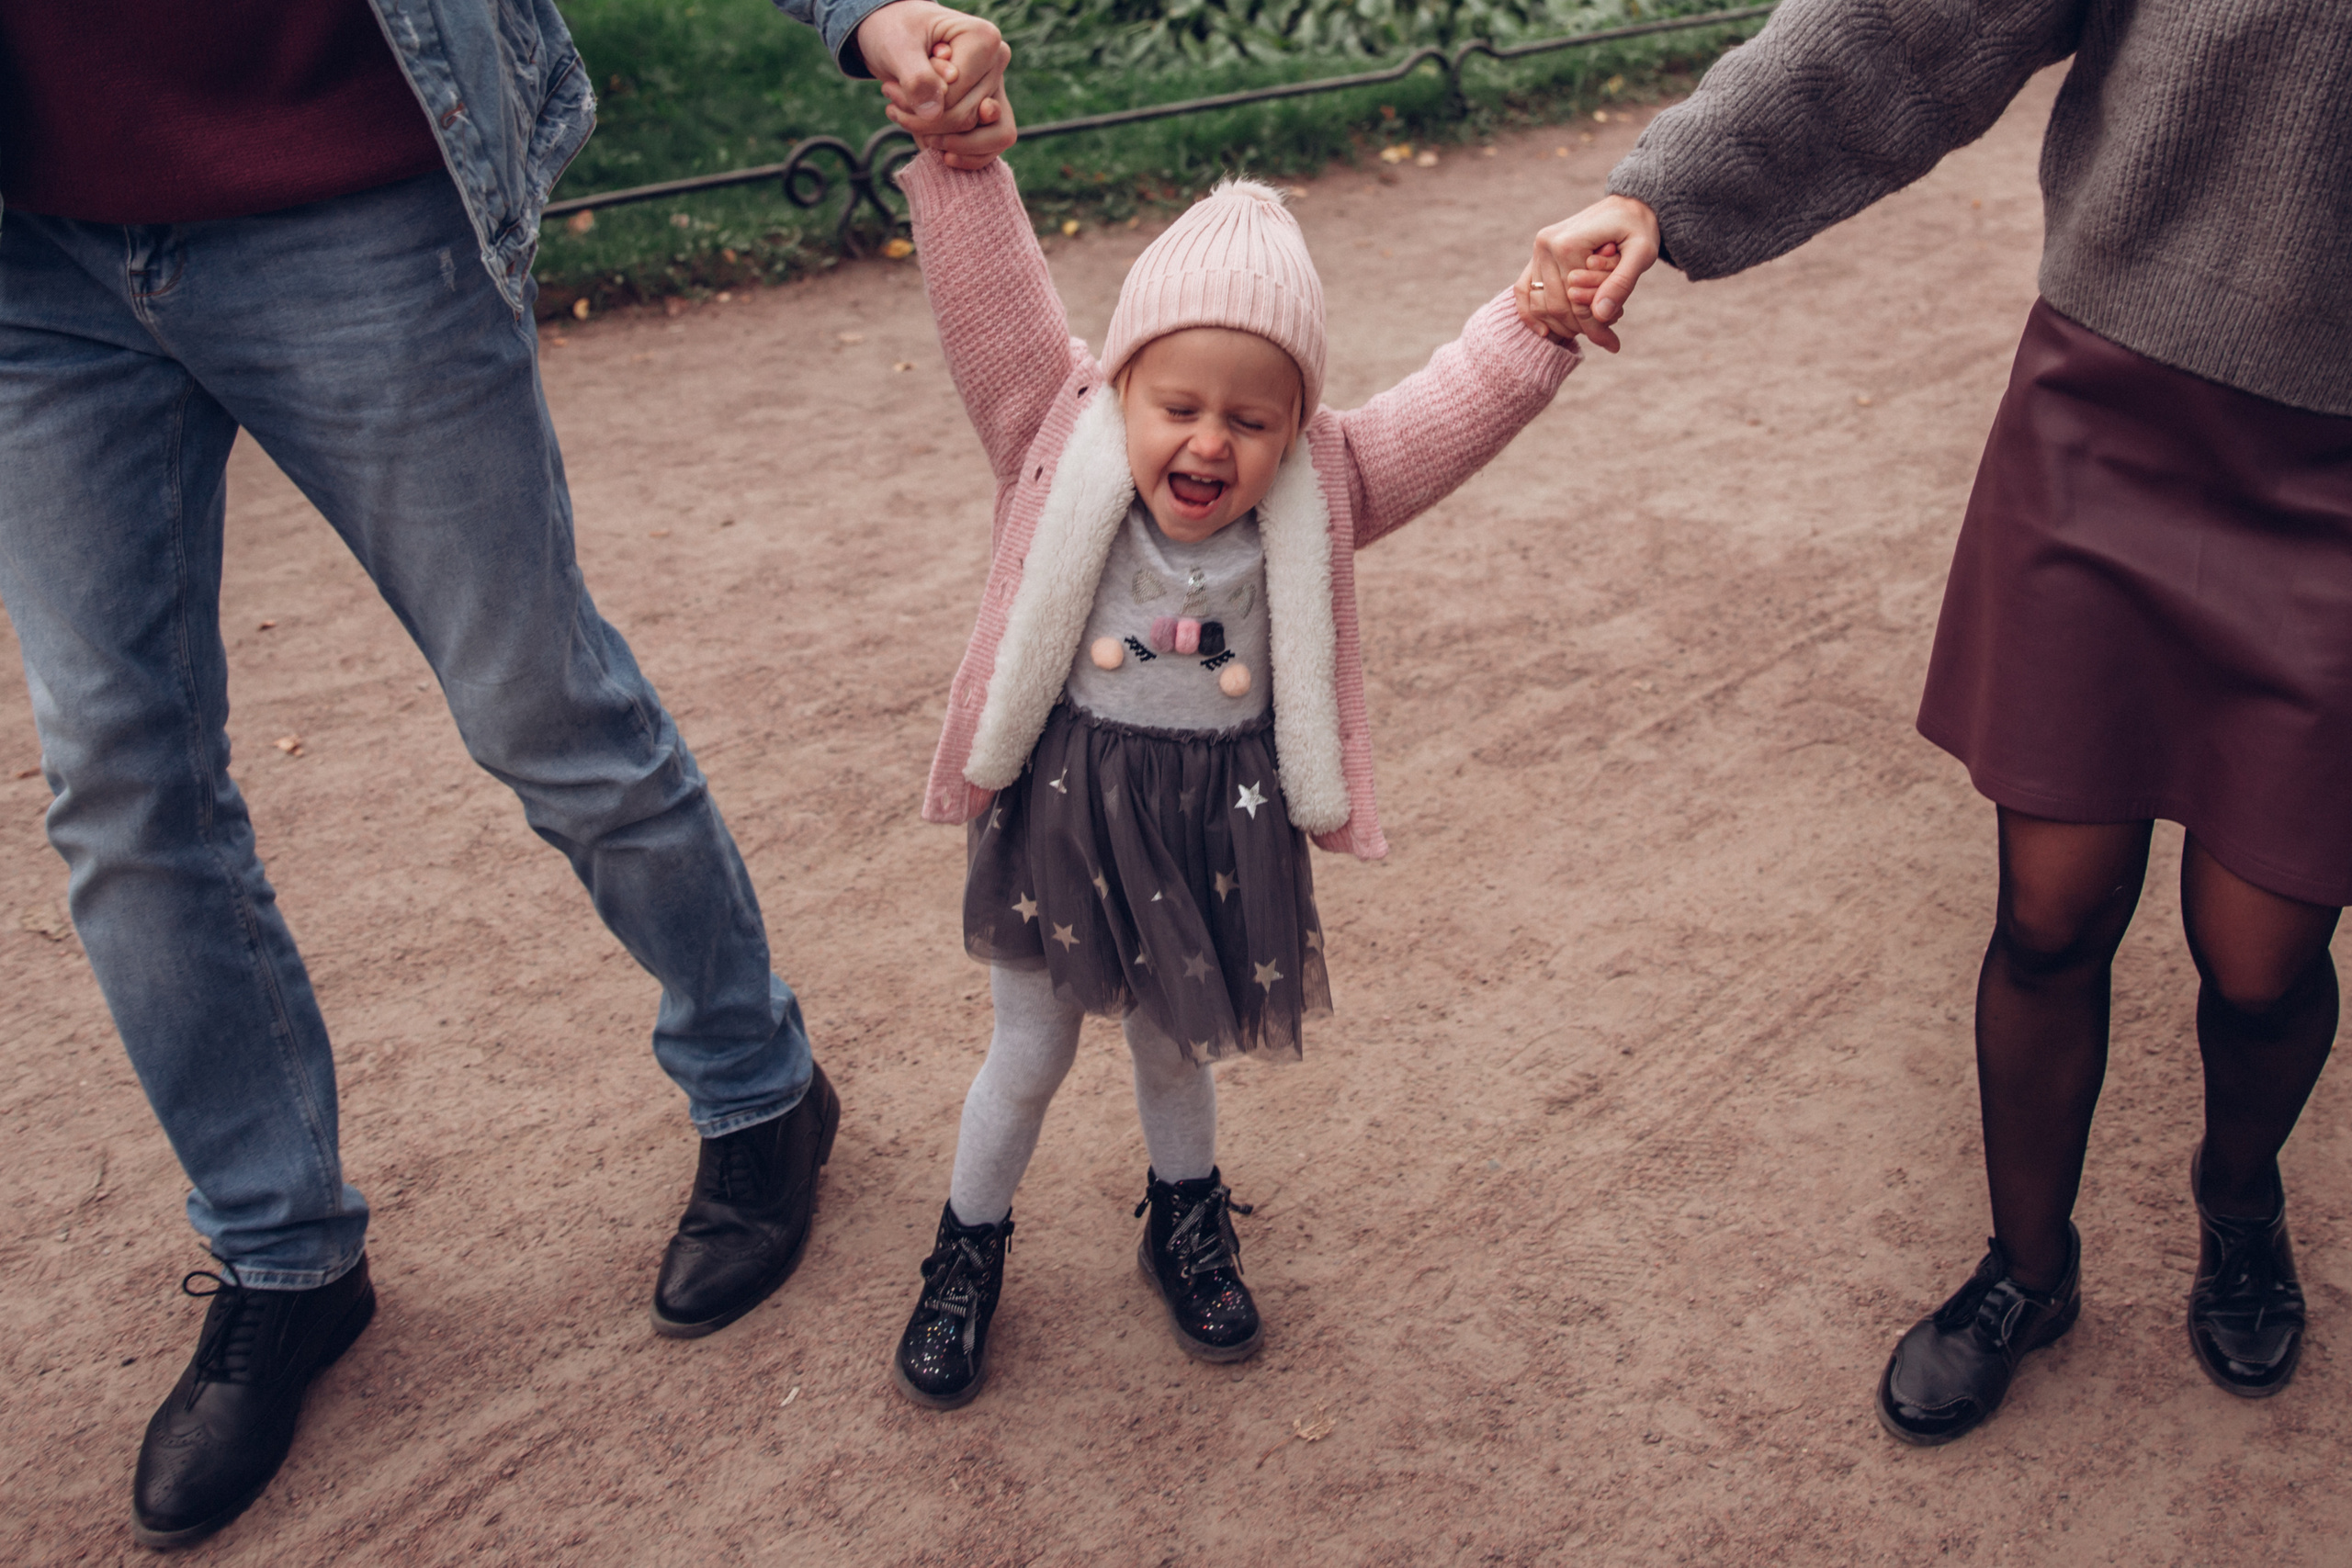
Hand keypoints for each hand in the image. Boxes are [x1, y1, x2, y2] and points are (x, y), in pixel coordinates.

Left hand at [855, 1, 1013, 143]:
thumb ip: (917, 78)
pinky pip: (993, 147)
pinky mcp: (993, 112)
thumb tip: (934, 113)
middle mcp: (998, 64)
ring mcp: (998, 88)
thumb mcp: (897, 47)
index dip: (922, 108)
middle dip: (929, 125)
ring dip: (952, 145)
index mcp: (984, 40)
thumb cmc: (896, 33)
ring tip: (920, 136)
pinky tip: (938, 151)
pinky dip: (965, 156)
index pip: (957, 95)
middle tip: (894, 109)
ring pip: (993, 138)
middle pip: (971, 117)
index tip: (890, 96)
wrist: (897, 35)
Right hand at [1513, 194, 1659, 352]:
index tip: (1614, 344)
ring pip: (1540, 303)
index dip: (1595, 327)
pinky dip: (1529, 312)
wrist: (1627, 203)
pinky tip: (1544, 332)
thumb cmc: (1638, 227)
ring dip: (1561, 324)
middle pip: (1556, 305)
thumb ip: (1622, 283)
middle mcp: (1547, 245)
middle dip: (1580, 327)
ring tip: (1587, 329)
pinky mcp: (1537, 253)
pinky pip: (1524, 289)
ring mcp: (1538, 249)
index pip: (1577, 301)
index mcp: (1569, 244)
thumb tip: (1600, 315)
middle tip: (1606, 336)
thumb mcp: (1642, 252)